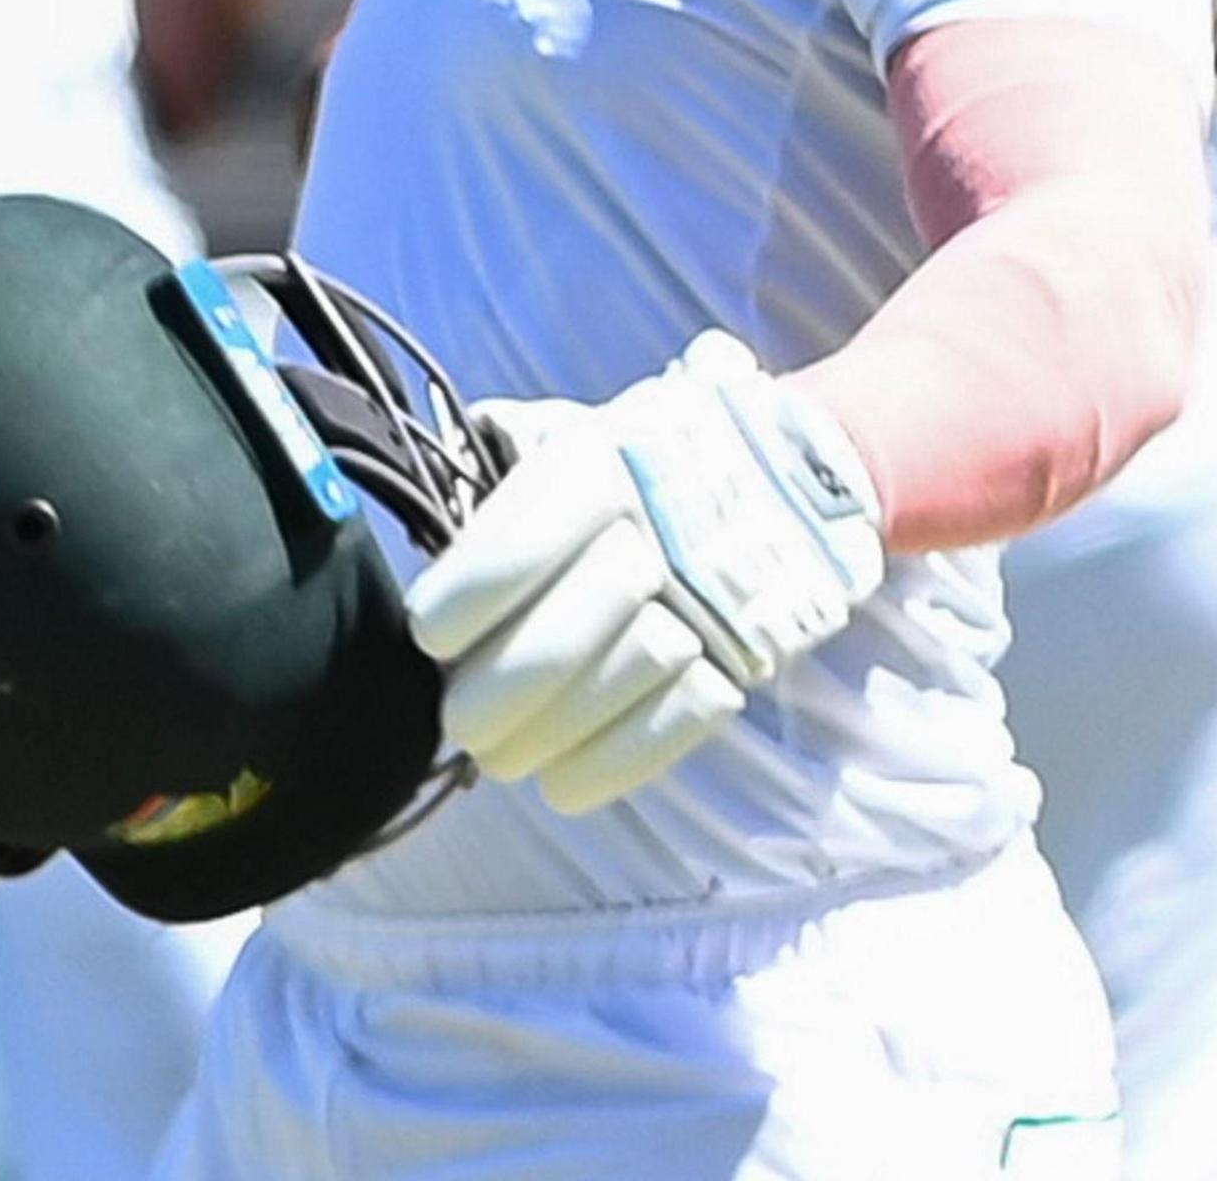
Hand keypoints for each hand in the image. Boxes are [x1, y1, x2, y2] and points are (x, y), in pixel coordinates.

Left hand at [406, 335, 884, 813]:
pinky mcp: (748, 654)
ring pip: (618, 685)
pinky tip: (561, 781)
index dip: (462, 604)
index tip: (430, 636)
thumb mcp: (566, 436)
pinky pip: (681, 722)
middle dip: (496, 694)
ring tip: (502, 754)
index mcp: (602, 463)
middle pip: (564, 636)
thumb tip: (432, 527)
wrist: (785, 473)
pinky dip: (612, 765)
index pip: (517, 548)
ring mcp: (713, 597)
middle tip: (459, 721)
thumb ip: (497, 475)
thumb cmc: (635, 465)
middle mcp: (661, 529)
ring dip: (546, 737)